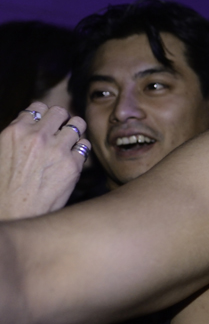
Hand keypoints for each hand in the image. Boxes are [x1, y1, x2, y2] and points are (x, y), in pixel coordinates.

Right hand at [0, 102, 90, 219]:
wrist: (14, 215)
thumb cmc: (3, 188)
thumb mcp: (1, 154)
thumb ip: (17, 136)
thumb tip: (29, 122)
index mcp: (15, 132)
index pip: (38, 107)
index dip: (43, 115)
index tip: (46, 123)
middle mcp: (37, 137)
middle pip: (61, 112)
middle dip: (62, 119)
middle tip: (61, 130)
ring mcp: (57, 150)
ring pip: (78, 124)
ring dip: (75, 132)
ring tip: (69, 142)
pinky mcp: (73, 165)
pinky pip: (85, 146)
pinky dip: (80, 150)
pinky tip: (73, 158)